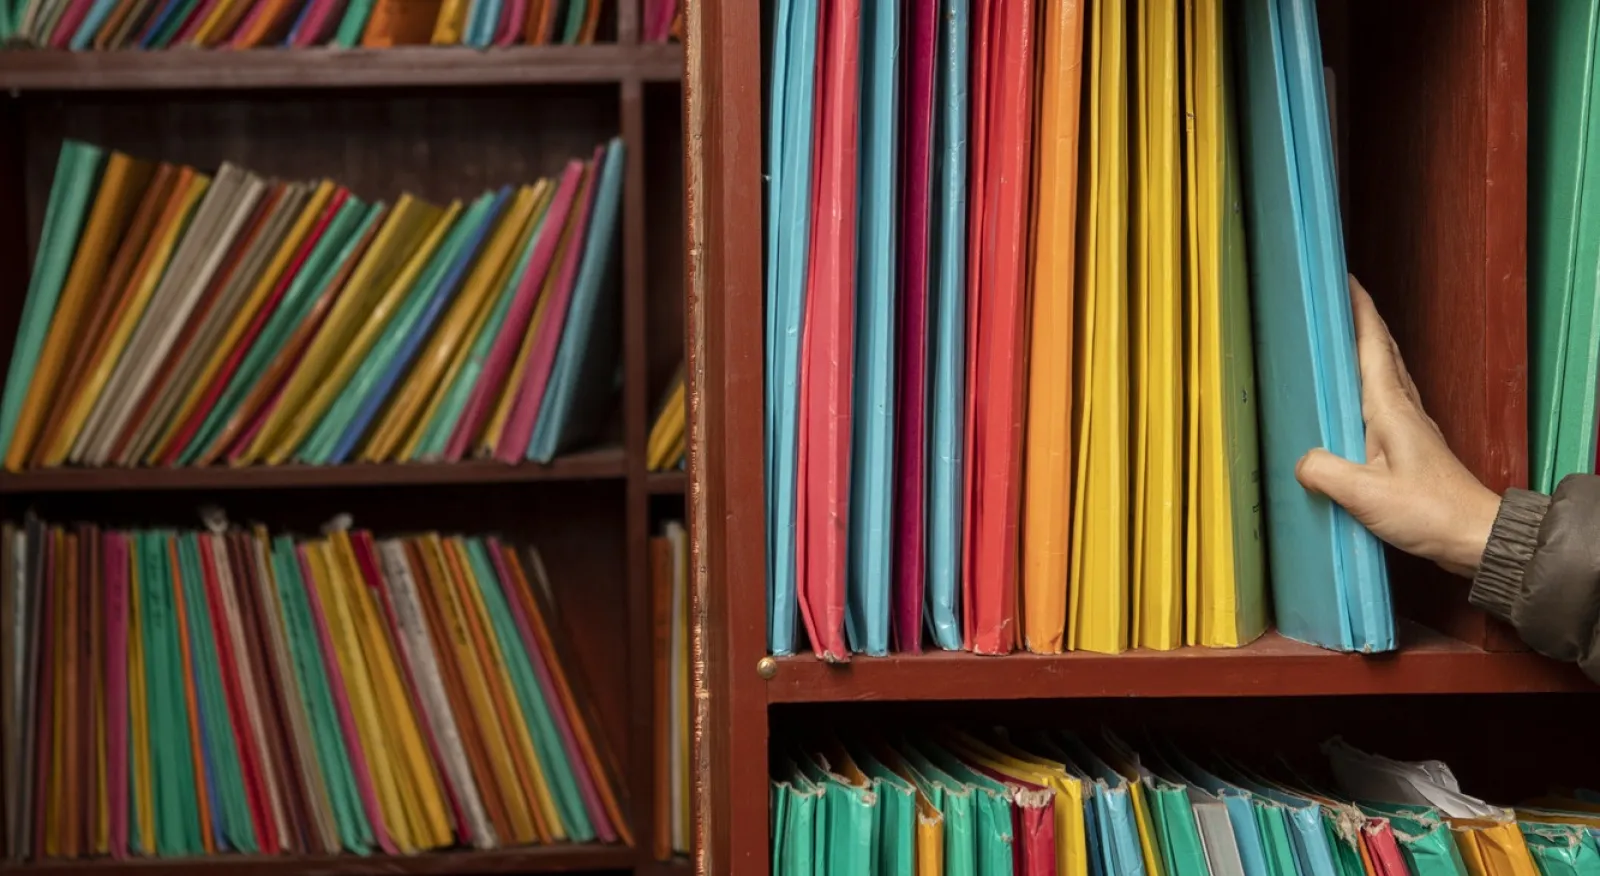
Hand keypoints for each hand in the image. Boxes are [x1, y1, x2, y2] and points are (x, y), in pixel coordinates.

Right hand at [1294, 275, 1500, 577]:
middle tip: (1338, 300)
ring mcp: (1410, 428)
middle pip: (1382, 353)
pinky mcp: (1409, 449)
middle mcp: (1403, 410)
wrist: (1475, 536)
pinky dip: (1369, 385)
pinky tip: (1354, 400)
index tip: (1345, 280)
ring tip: (1342, 339)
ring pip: (1386, 375)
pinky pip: (1384, 403)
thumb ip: (1326, 472)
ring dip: (1367, 350)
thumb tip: (1301, 460)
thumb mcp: (1366, 495)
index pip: (1373, 346)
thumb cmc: (1431, 512)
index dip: (1359, 311)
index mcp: (1391, 409)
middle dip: (1362, 322)